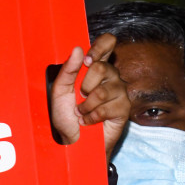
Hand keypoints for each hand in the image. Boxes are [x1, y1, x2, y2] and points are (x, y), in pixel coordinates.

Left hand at [48, 34, 131, 155]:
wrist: (73, 141)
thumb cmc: (66, 116)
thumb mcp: (60, 91)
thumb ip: (68, 70)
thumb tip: (78, 50)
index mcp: (96, 67)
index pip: (107, 43)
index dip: (99, 47)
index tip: (87, 60)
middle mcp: (110, 75)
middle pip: (101, 67)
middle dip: (84, 87)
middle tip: (80, 98)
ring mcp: (119, 91)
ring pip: (102, 91)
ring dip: (86, 106)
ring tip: (82, 113)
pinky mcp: (124, 108)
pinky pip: (106, 107)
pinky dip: (92, 117)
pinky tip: (90, 121)